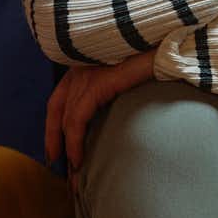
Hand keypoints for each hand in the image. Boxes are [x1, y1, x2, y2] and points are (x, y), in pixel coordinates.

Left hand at [44, 47, 157, 171]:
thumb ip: (109, 92)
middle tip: (54, 162)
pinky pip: (77, 119)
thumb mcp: (122, 78)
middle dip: (53, 139)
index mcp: (82, 66)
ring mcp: (86, 75)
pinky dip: (74, 141)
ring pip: (66, 118)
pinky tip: (77, 158)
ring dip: (67, 147)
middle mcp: (79, 69)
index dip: (52, 125)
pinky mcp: (97, 84)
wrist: (165, 48)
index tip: (54, 148)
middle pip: (56, 110)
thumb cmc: (151, 63)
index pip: (58, 100)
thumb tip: (108, 119)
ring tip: (72, 169)